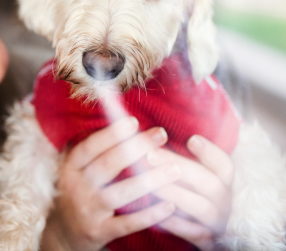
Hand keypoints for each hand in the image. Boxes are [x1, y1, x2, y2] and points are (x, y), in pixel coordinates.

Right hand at [50, 117, 180, 250]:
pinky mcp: (98, 232)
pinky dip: (149, 215)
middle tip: (162, 134)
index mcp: (70, 168)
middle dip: (136, 147)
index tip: (134, 121)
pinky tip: (169, 206)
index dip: (111, 134)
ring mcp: (87, 210)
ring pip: (121, 193)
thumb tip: (120, 122)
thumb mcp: (74, 171)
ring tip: (175, 169)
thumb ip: (93, 153)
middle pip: (108, 165)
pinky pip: (127, 223)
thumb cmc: (76, 194)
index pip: (90, 147)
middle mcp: (76, 187)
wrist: (62, 234)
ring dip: (150, 180)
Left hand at [147, 135, 233, 250]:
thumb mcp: (196, 177)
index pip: (224, 164)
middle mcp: (224, 201)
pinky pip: (194, 234)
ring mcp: (217, 222)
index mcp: (223, 182)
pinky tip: (157, 217)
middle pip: (208, 181)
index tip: (191, 139)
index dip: (210, 152)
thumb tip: (153, 134)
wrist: (205, 233)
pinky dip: (177, 226)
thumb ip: (181, 160)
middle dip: (178, 166)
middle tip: (150, 155)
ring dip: (175, 194)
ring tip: (150, 184)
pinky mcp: (208, 241)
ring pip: (200, 207)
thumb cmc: (194, 195)